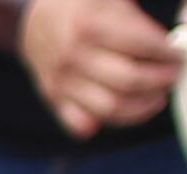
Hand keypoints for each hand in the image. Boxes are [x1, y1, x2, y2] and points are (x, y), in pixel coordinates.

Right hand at [18, 0, 181, 132]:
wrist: (37, 22)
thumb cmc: (85, 8)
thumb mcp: (113, 0)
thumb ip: (140, 23)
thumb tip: (172, 45)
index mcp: (89, 26)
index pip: (140, 46)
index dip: (168, 53)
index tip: (179, 55)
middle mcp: (72, 56)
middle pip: (129, 80)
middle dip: (161, 80)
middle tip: (173, 75)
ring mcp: (61, 81)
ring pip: (110, 108)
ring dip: (143, 106)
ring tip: (157, 96)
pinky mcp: (54, 99)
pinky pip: (82, 124)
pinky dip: (107, 122)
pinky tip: (128, 108)